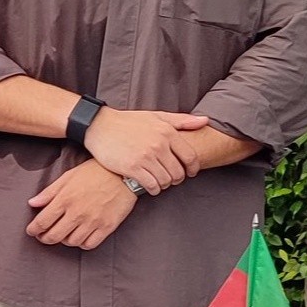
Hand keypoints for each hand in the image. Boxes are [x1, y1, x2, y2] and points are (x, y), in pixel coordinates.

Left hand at [26, 162, 139, 248]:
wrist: (123, 174)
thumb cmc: (94, 172)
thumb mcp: (68, 176)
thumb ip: (49, 192)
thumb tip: (32, 203)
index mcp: (65, 199)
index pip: (42, 221)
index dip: (33, 229)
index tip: (31, 231)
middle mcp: (77, 213)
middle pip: (54, 236)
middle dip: (45, 239)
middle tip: (43, 237)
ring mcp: (92, 221)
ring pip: (71, 242)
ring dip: (63, 241)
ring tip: (63, 234)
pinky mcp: (106, 227)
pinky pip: (89, 244)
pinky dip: (81, 244)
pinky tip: (80, 236)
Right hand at [83, 107, 208, 192]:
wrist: (100, 126)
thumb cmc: (129, 122)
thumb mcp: (156, 116)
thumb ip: (182, 121)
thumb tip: (206, 121)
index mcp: (167, 132)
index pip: (190, 157)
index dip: (193, 168)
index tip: (190, 173)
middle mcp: (158, 145)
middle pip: (178, 172)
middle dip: (177, 179)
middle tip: (171, 179)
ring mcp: (145, 157)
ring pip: (166, 181)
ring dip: (165, 185)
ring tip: (159, 182)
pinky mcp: (132, 168)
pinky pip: (151, 186)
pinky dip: (154, 189)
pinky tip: (150, 186)